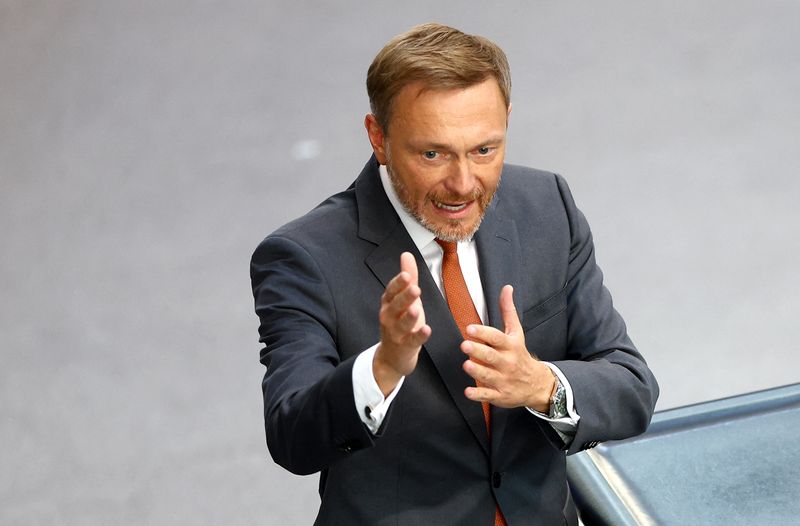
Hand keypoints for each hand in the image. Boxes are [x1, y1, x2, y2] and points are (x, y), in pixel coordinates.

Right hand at [373, 252, 430, 395]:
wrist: (392, 356)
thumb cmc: (400, 322)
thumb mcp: (404, 299)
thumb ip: (408, 277)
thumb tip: (406, 254)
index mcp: (388, 303)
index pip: (391, 291)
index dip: (398, 283)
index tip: (406, 274)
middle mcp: (389, 317)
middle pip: (396, 305)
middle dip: (404, 296)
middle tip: (414, 287)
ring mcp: (396, 332)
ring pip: (402, 323)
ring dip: (409, 316)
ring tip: (416, 309)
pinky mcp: (405, 346)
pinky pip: (413, 340)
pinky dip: (419, 335)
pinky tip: (426, 329)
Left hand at [461, 285, 555, 411]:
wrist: (537, 384)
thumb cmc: (520, 354)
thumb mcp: (516, 332)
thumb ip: (508, 311)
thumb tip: (506, 288)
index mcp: (510, 346)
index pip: (497, 338)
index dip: (484, 333)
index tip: (470, 328)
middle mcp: (507, 363)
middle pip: (492, 356)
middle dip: (478, 351)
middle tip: (464, 345)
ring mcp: (504, 380)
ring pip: (489, 376)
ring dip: (477, 371)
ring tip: (466, 365)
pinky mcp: (500, 395)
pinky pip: (488, 395)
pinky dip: (478, 395)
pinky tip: (468, 392)